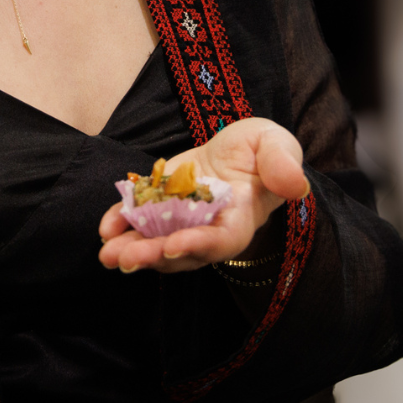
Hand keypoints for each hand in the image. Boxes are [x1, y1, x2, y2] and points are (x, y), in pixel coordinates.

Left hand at [97, 117, 308, 273]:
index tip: (174, 246)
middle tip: (126, 258)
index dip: (199, 245)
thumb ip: (283, 162)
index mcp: (241, 218)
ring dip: (132, 251)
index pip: (222, 240)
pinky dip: (121, 226)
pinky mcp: (161, 209)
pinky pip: (139, 223)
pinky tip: (106, 228)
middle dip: (154, 256)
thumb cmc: (261, 149)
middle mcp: (208, 229)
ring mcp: (181, 222)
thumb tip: (296, 184)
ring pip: (156, 244)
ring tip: (107, 254)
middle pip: (182, 251)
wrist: (236, 147)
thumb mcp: (276, 143)